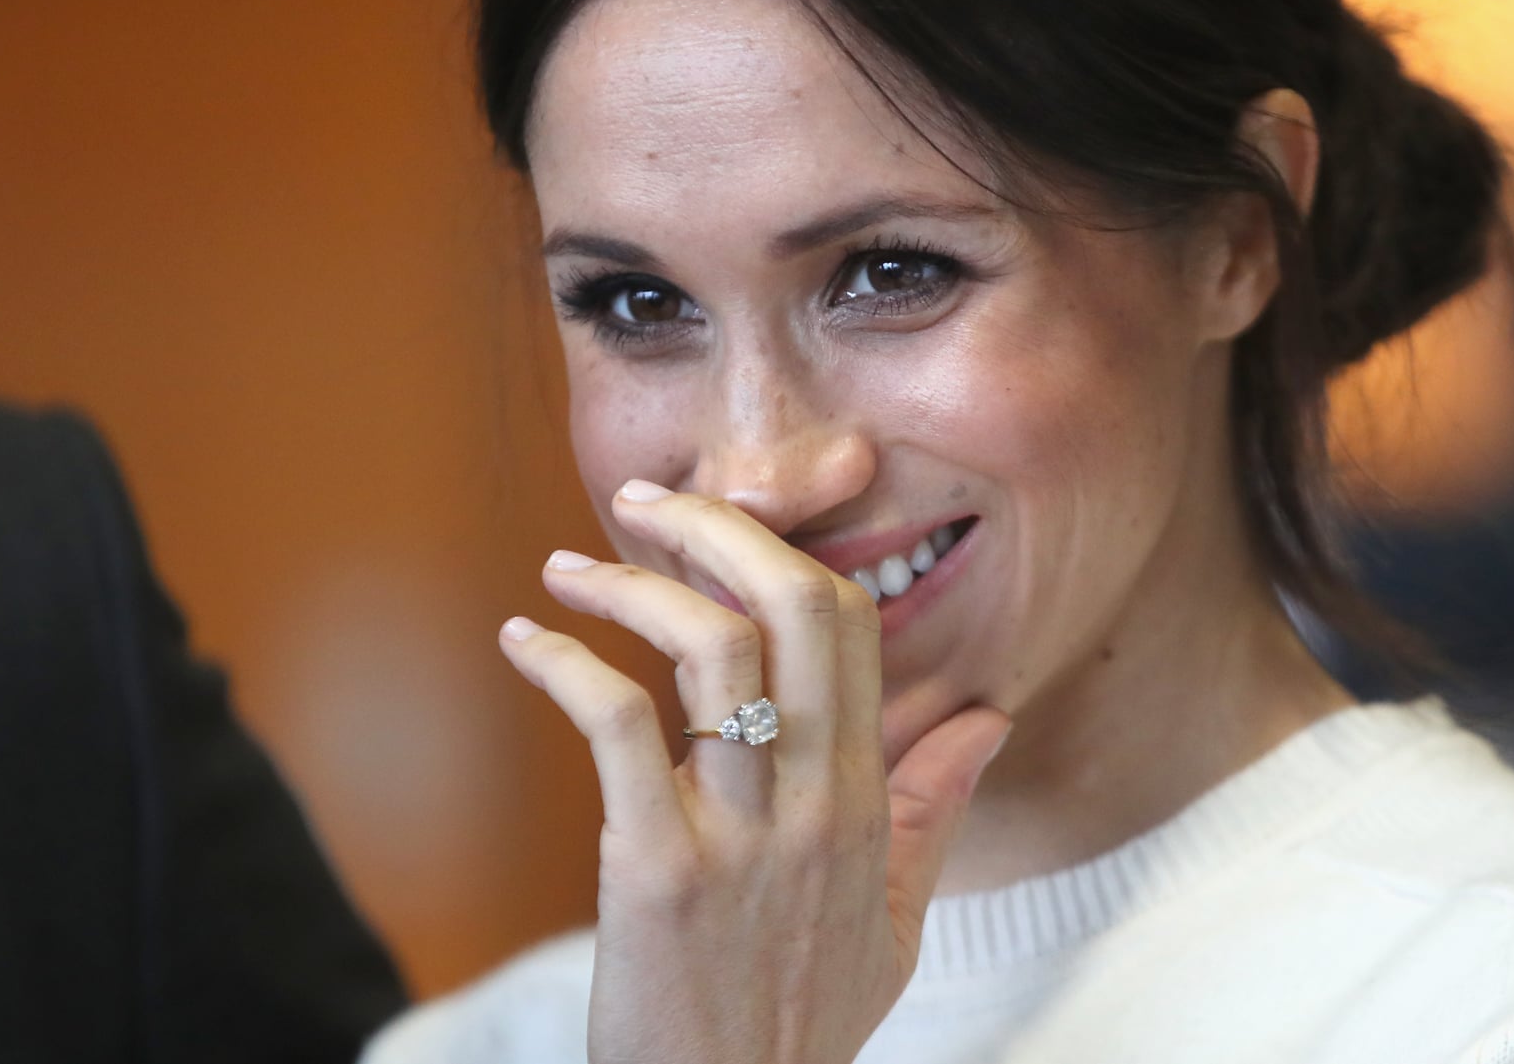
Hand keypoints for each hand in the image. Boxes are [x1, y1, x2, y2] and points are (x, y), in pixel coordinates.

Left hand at [500, 481, 1010, 1063]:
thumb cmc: (803, 1019)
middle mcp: (814, 799)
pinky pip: (617, 727)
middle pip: (789, 606)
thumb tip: (986, 719)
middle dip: (713, 525)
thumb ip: (934, 809)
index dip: (784, 551)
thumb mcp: (897, 919)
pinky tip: (527, 643)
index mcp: (864, 799)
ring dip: (627, 584)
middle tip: (645, 501)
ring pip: (707, 646)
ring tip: (570, 569)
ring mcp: (739, 832)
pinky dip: (565, 664)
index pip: (849, 624)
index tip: (720, 530)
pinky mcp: (658, 868)